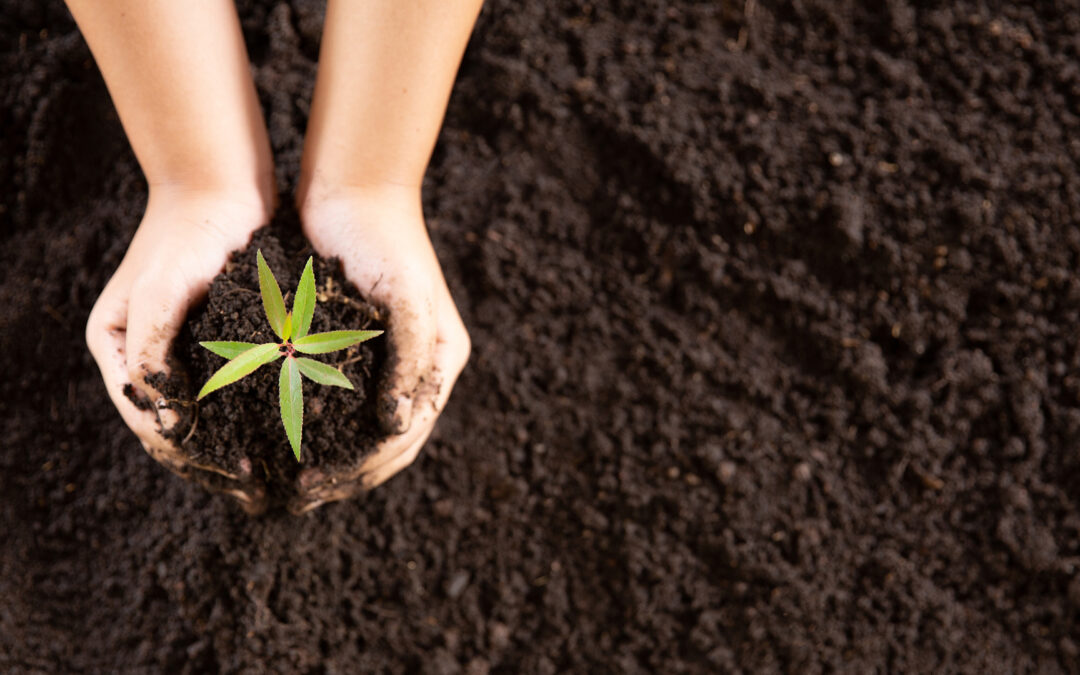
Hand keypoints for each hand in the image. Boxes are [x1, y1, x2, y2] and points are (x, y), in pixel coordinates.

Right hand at [86, 187, 270, 512]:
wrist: (219, 185)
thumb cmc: (185, 233)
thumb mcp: (161, 291)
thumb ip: (154, 353)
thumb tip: (166, 424)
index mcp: (116, 349)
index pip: (149, 423)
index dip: (191, 458)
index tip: (239, 476)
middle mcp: (145, 356)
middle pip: (176, 430)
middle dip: (215, 465)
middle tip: (261, 491)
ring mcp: (182, 349)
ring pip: (207, 416)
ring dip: (236, 448)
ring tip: (276, 476)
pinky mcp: (219, 339)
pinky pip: (233, 390)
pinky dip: (253, 415)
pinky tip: (286, 433)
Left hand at [290, 186, 469, 512]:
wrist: (354, 188)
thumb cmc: (385, 240)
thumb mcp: (405, 298)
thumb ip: (409, 361)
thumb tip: (396, 426)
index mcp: (441, 361)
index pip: (408, 435)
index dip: (365, 467)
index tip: (318, 485)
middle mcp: (416, 367)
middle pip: (387, 443)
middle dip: (346, 474)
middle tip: (299, 496)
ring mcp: (385, 359)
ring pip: (360, 429)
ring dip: (331, 459)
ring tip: (290, 483)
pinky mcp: (351, 347)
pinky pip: (337, 401)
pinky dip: (315, 425)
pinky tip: (281, 438)